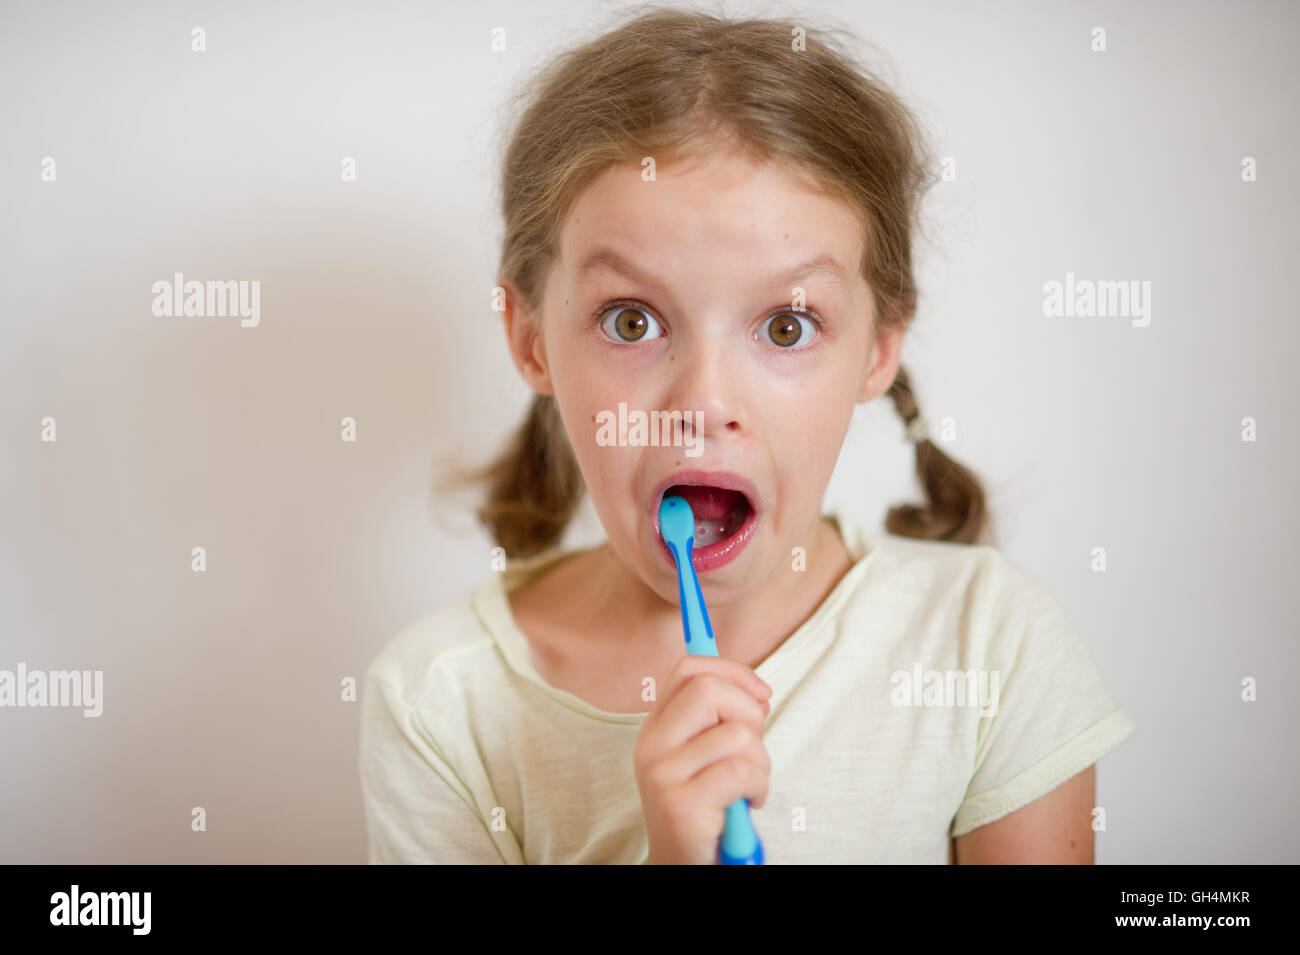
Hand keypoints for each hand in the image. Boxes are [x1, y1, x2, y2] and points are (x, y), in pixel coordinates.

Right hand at [634, 654, 771, 864]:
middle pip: (709, 690)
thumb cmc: (706, 810)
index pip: (689, 669)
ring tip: (749, 785)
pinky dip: (759, 786)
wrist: (682, 866)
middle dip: (749, 713)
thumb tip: (759, 693)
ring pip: (736, 734)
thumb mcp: (707, 757)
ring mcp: (662, 773)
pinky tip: (748, 803)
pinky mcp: (680, 804)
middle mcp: (651, 745)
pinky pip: (741, 771)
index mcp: (656, 728)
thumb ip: (724, 721)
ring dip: (761, 761)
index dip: (733, 671)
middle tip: (752, 748)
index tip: (761, 694)